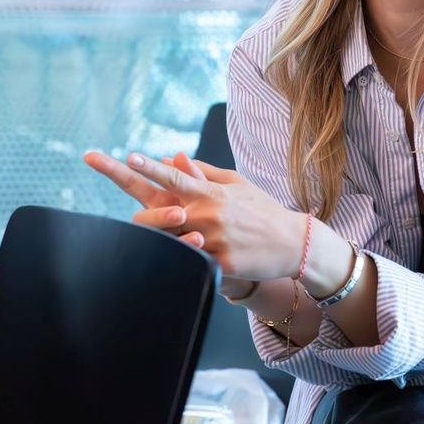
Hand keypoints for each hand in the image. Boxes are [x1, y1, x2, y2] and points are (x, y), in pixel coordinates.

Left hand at [85, 148, 304, 281]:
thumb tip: (172, 158)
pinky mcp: (222, 264)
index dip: (150, 167)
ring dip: (164, 243)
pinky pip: (193, 264)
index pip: (175, 177)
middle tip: (137, 223)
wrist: (293, 242)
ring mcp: (215, 240)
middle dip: (146, 220)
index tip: (130, 157)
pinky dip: (184, 263)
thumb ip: (202, 171)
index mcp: (211, 193)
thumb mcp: (236, 184)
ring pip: (174, 242)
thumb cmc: (262, 210)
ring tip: (158, 247)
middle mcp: (210, 215)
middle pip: (162, 216)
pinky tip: (179, 267)